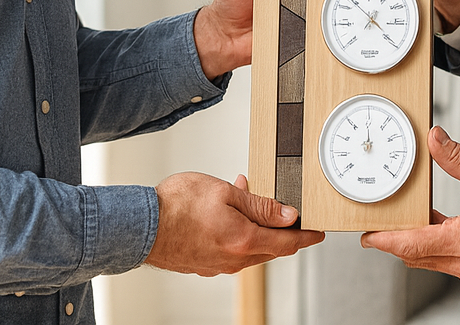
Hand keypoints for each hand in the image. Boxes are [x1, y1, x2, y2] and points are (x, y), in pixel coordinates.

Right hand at [145, 172, 322, 275]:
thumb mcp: (226, 194)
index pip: (287, 243)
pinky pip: (232, 250)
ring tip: (249, 199)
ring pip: (251, 249)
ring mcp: (218, 265)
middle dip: (282, 230)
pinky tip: (229, 214)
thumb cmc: (177, 206)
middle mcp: (234, 259)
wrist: (140, 227)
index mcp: (244, 241)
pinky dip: (239, 233)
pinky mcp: (205, 264)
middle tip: (288, 212)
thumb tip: (289, 216)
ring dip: (257, 228)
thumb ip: (261, 205)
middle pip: (271, 248)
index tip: (319, 233)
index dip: (306, 237)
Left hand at [360, 127, 459, 286]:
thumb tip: (435, 142)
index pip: (412, 244)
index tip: (368, 235)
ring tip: (412, 222)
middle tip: (381, 226)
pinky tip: (442, 229)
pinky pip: (452, 264)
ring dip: (420, 244)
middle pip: (418, 257)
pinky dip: (440, 248)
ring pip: (434, 262)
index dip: (385, 239)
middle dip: (396, 242)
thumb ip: (459, 160)